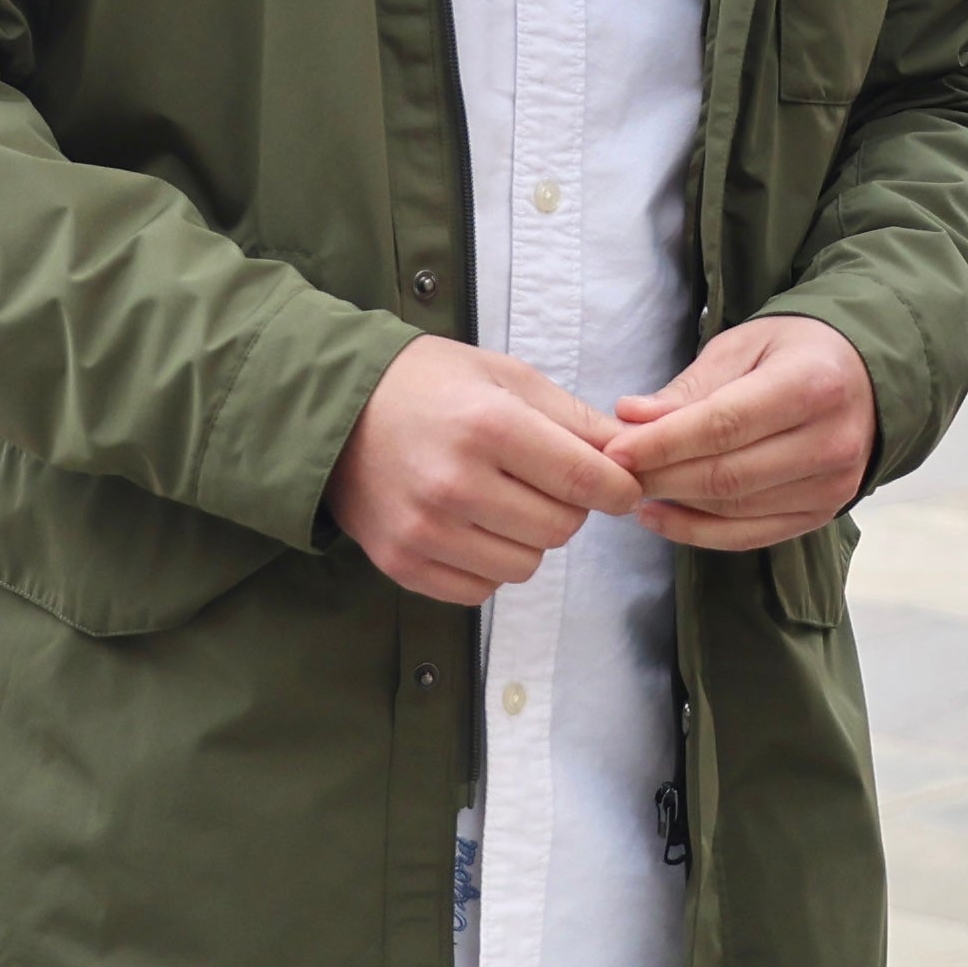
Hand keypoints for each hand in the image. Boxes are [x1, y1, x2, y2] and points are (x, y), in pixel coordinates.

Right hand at [324, 337, 640, 602]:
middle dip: (569, 507)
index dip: (618, 487)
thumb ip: (572, 418)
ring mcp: (425, 531)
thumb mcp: (505, 376)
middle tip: (546, 481)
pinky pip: (481, 590)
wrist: (335, 412)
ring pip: (525, 565)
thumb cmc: (429, 385)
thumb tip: (632, 456)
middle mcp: (456, 485)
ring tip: (503, 500)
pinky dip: (489, 563)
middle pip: (560, 529)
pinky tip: (471, 526)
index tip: (622, 485)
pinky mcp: (402, 565)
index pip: (584, 479)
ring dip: (529, 538)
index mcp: (488, 426)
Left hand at [612, 315, 877, 551]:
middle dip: (662, 477)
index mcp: (813, 383)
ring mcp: (832, 486)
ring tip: (634, 488)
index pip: (725, 424)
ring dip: (675, 505)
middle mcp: (831, 441)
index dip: (665, 442)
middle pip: (728, 475)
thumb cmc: (797, 352)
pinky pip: (750, 535)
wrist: (864, 377)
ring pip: (735, 510)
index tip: (616, 449)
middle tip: (614, 473)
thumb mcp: (745, 346)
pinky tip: (661, 516)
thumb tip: (631, 417)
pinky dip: (698, 532)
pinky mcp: (823, 514)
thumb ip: (690, 387)